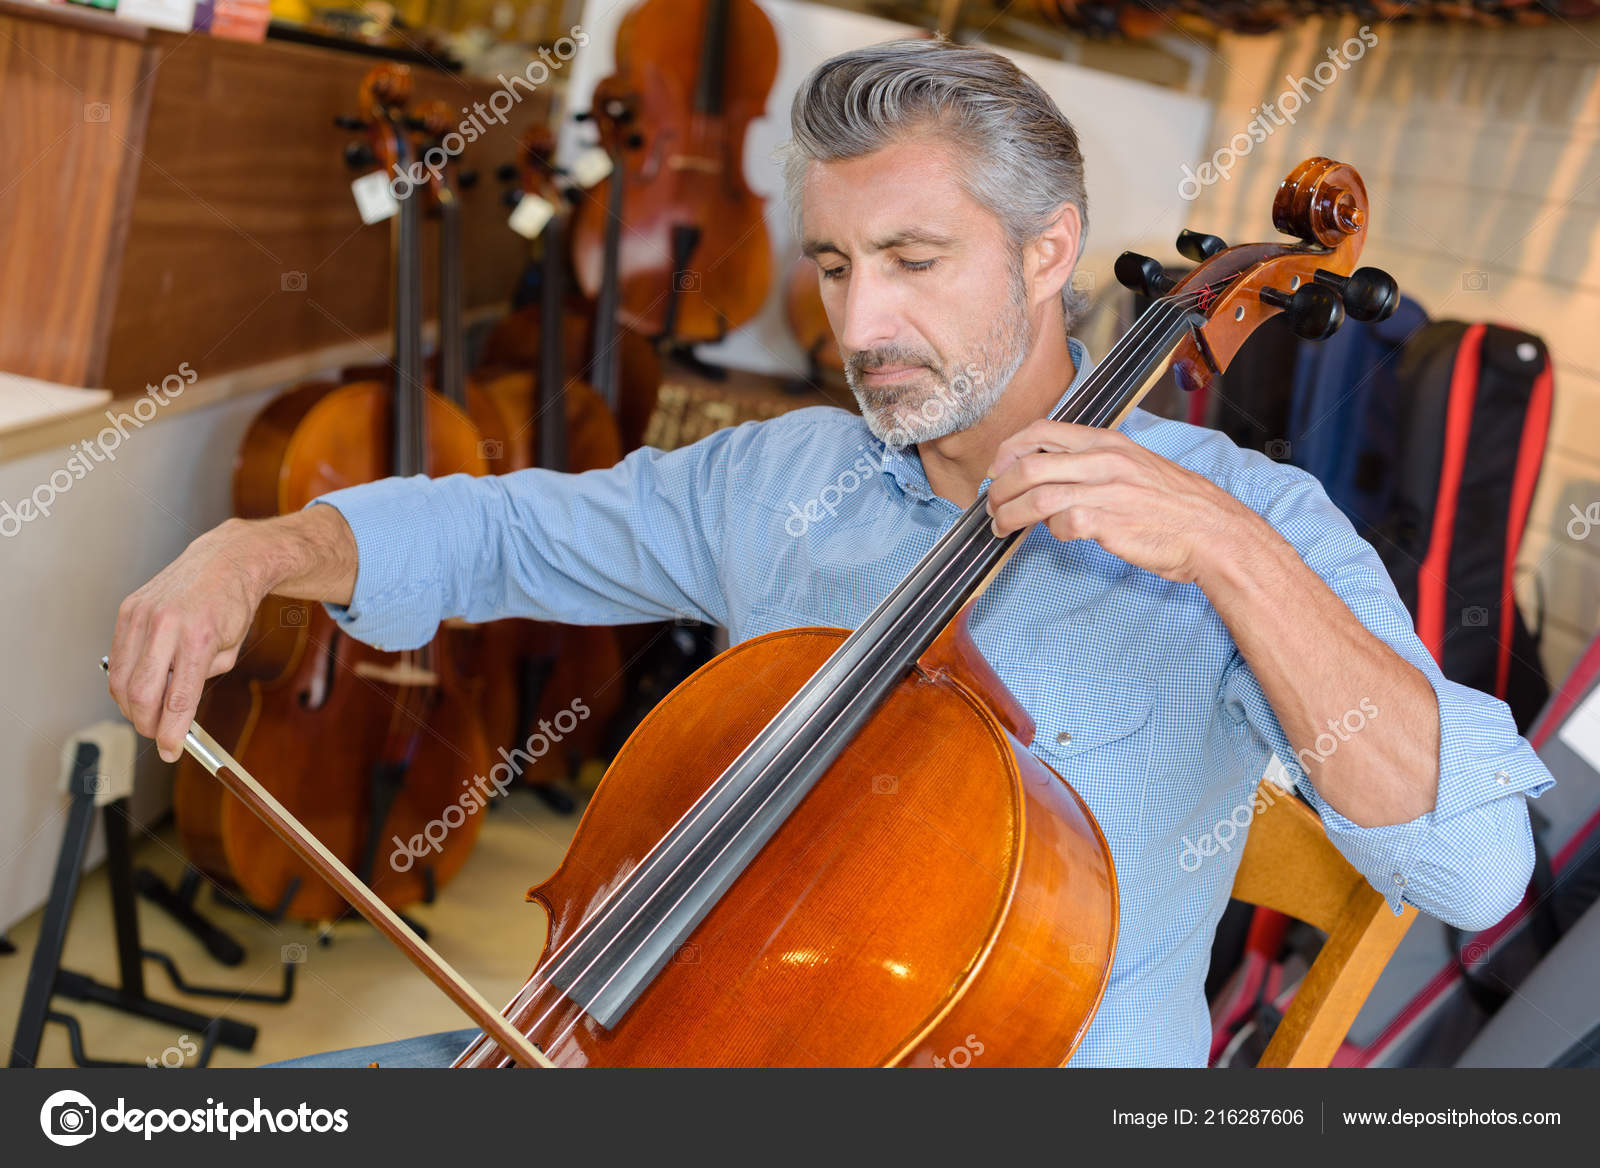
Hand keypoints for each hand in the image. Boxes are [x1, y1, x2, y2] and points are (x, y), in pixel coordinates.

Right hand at [108, 518, 273, 762]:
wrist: (225, 560)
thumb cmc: (233, 606)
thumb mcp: (231, 648)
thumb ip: (202, 678)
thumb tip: (174, 710)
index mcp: (201, 638)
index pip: (178, 700)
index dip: (171, 733)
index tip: (171, 752)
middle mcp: (168, 625)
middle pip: (142, 695)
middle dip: (147, 724)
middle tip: (157, 734)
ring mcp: (143, 615)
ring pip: (122, 679)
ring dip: (131, 706)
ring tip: (149, 713)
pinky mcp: (128, 609)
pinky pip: (118, 656)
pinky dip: (126, 678)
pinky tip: (141, 685)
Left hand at [984, 420, 1259, 583]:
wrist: (1214, 533)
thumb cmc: (1175, 505)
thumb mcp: (1134, 466)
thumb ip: (1094, 464)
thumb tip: (1051, 472)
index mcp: (1108, 442)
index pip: (1041, 431)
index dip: (1009, 449)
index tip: (997, 468)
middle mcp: (1104, 461)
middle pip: (1027, 465)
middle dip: (998, 488)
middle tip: (992, 504)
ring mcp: (1106, 492)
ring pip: (1036, 496)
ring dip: (1009, 514)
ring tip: (1001, 527)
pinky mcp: (1109, 523)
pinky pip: (1061, 523)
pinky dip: (1049, 531)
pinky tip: (1053, 535)